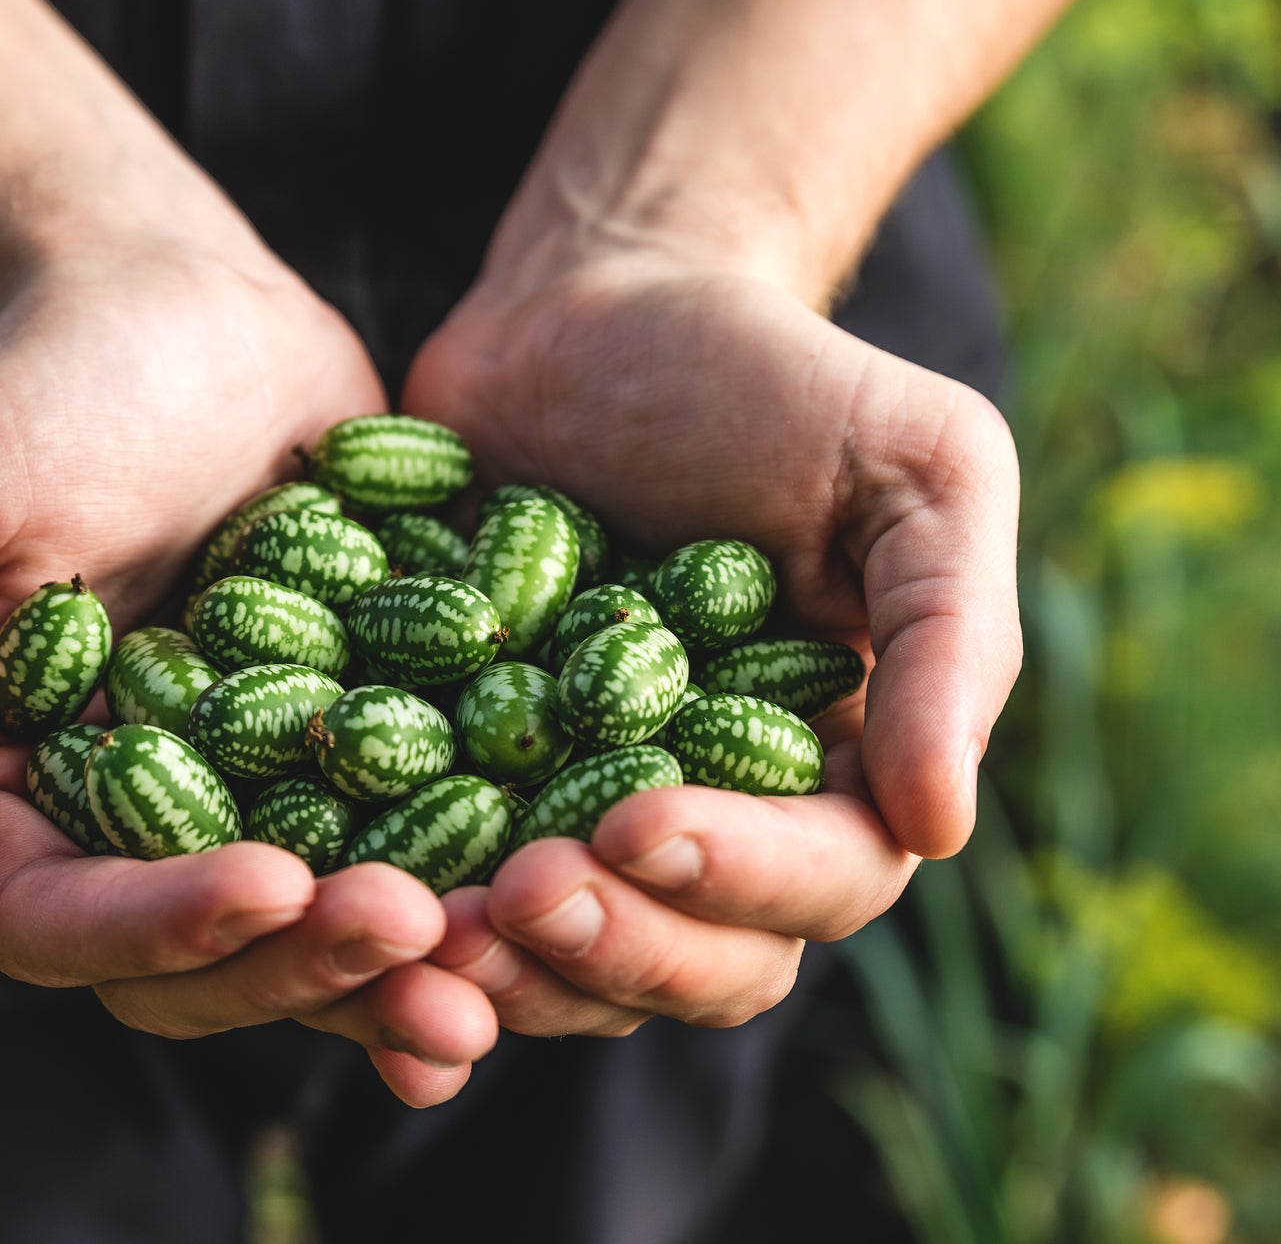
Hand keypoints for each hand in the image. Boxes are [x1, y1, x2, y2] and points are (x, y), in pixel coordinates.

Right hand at [0, 247, 495, 1103]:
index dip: (162, 928)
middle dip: (304, 964)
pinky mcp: (363, 737)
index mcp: (8, 798)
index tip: (270, 885)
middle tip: (411, 931)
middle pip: (206, 960)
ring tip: (499, 956)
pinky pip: (416, 837)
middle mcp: (131, 822)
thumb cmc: (19, 395)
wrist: (171, 298)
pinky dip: (474, 883)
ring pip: (319, 926)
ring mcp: (256, 789)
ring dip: (401, 963)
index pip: (65, 922)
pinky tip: (556, 897)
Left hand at [401, 250, 1021, 1035]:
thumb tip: (940, 828)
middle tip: (514, 893)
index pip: (819, 881)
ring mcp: (585, 817)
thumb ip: (946, 636)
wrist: (595, 312)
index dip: (737, 880)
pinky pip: (445, 894)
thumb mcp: (916, 467)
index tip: (636, 821)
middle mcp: (721, 824)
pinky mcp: (469, 789)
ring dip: (497, 968)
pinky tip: (334, 912)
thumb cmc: (775, 379)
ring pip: (565, 962)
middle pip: (693, 964)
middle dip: (607, 948)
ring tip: (410, 920)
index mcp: (839, 773)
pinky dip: (403, 929)